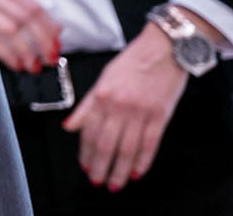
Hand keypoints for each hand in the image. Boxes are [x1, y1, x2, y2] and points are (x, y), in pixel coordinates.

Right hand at [0, 0, 63, 72]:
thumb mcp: (9, 7)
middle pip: (25, 18)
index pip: (35, 8)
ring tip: (33, 65)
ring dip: (26, 51)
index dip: (49, 29)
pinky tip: (17, 65)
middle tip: (49, 59)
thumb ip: (32, 16)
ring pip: (11, 30)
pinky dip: (9, 56)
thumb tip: (58, 29)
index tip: (57, 46)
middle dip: (42, 41)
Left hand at [61, 25, 186, 190]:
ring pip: (127, 148)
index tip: (84, 165)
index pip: (89, 131)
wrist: (163, 49)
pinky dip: (143, 161)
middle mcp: (119, 106)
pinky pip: (150, 143)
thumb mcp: (102, 79)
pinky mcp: (160, 116)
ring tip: (115, 183)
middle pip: (107, 144)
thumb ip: (86, 106)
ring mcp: (141, 112)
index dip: (85, 152)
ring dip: (120, 169)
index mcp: (102, 96)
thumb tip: (69, 126)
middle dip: (100, 166)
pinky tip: (137, 172)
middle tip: (97, 180)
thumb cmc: (132, 62)